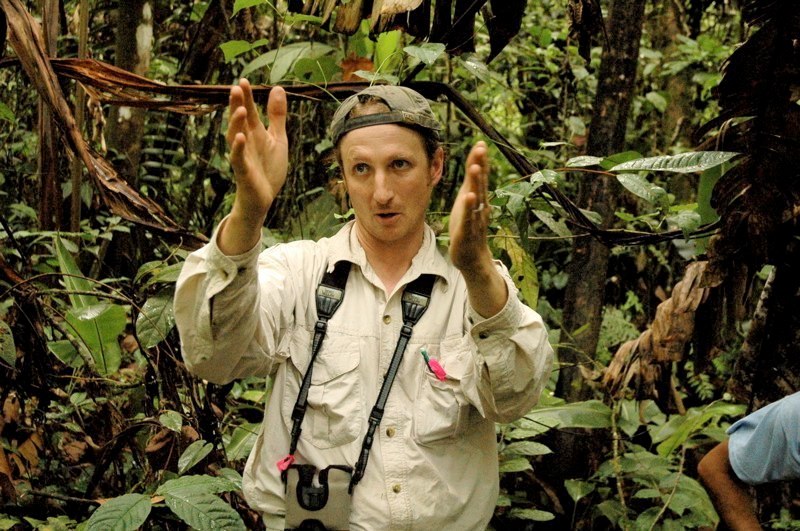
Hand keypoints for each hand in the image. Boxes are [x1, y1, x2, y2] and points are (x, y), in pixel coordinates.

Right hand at [219, 79, 287, 253]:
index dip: (247, 97)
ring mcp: (243, 156)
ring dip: (236, 124)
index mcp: (254, 133)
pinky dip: (238, 148)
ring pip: (235, 137)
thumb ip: (277, 115)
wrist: (264, 197)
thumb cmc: (268, 168)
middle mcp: (246, 142)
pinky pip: (238, 158)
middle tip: (236, 88)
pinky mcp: (243, 171)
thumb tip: (277, 88)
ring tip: (240, 109)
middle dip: (237, 105)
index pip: (249, 111)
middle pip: (239, 121)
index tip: (244, 80)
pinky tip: (240, 138)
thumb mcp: (277, 138)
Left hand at [449, 141, 507, 317]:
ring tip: (475, 167)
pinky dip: (470, 208)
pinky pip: (470, 218)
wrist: (472, 257)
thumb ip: (471, 187)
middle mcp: (480, 207)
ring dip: (476, 183)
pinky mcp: (468, 232)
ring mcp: (476, 219)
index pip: (480, 177)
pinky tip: (470, 197)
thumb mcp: (467, 204)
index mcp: (478, 199)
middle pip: (480, 183)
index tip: (480, 143)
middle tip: (481, 147)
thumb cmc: (468, 228)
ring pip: (476, 198)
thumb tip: (473, 166)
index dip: (479, 160)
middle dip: (480, 165)